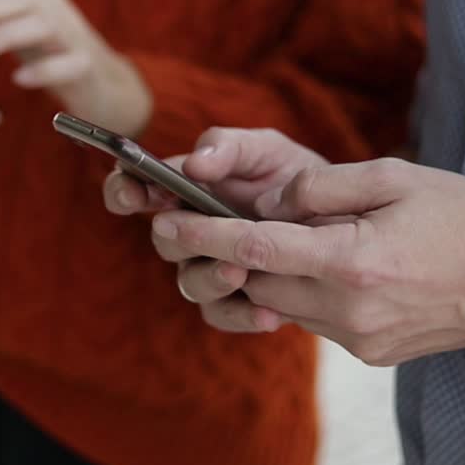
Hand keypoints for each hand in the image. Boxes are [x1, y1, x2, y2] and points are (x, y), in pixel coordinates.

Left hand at [0, 0, 151, 135]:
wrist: (110, 89)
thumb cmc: (55, 59)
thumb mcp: (21, 33)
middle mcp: (50, 6)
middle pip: (1, 6)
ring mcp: (72, 34)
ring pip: (34, 26)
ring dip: (0, 39)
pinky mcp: (88, 64)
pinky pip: (64, 62)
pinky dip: (42, 69)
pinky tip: (20, 80)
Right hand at [104, 128, 327, 332]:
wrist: (341, 221)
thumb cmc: (293, 178)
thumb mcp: (267, 151)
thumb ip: (229, 148)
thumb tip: (194, 164)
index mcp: (184, 191)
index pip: (135, 190)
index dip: (124, 191)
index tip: (133, 191)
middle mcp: (189, 234)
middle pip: (164, 240)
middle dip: (178, 237)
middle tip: (199, 232)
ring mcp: (210, 270)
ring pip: (190, 284)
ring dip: (211, 278)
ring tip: (240, 273)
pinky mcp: (237, 303)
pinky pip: (224, 316)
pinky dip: (244, 316)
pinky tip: (269, 313)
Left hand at [154, 158, 464, 364]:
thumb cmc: (464, 217)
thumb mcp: (395, 177)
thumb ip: (322, 185)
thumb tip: (270, 200)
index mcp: (353, 261)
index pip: (256, 249)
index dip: (205, 234)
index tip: (167, 221)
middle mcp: (349, 309)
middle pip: (259, 282)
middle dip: (232, 255)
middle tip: (213, 222)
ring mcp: (359, 339)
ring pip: (283, 304)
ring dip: (272, 273)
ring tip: (292, 238)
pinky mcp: (369, 354)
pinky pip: (314, 320)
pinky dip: (306, 291)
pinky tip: (332, 266)